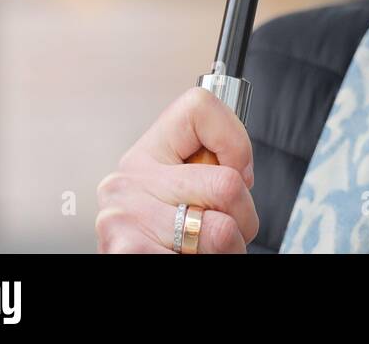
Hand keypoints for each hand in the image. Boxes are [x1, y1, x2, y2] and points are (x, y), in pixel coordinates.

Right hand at [95, 87, 257, 252]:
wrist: (131, 262)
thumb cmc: (169, 233)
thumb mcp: (186, 185)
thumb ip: (213, 164)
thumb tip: (243, 175)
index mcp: (147, 151)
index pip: (200, 106)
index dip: (236, 144)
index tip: (237, 173)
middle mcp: (128, 179)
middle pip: (227, 184)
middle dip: (245, 218)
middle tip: (234, 232)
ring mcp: (122, 215)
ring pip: (221, 232)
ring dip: (230, 250)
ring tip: (210, 250)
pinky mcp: (125, 250)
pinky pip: (198, 259)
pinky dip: (209, 262)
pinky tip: (188, 257)